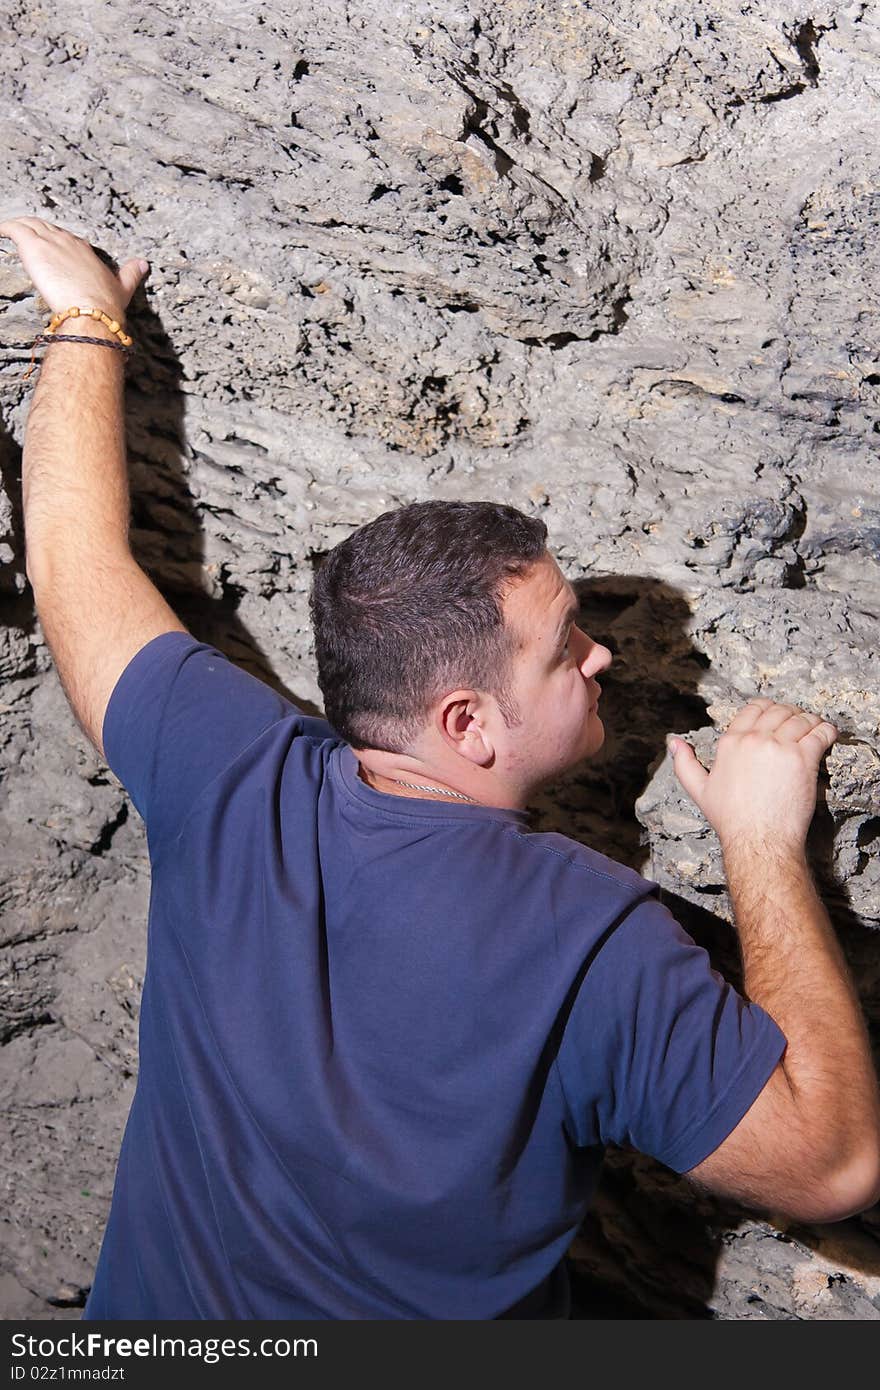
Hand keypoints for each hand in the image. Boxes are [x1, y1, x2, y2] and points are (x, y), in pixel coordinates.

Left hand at [0, 216, 147, 322]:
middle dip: (36, 229)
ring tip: (11, 229)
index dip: (58, 241)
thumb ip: (132, 273)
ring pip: (30, 224)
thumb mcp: (123, 287)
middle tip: (27, 233)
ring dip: (20, 226)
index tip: (52, 244)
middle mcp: (67, 241)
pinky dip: (6, 227)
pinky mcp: (34, 246)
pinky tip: (1, 230)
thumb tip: (144, 263)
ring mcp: (50, 242)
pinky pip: (15, 229)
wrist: (92, 311)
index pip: (67, 238)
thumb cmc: (105, 304)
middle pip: (47, 227)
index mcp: (84, 250)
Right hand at [669, 697, 837, 857]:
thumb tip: (672, 741)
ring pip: (801, 719)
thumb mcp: (699, 789)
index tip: (778, 713)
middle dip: (791, 713)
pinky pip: (819, 733)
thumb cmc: (731, 819)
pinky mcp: (803, 758)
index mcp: (731, 742)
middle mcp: (755, 739)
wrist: (758, 839)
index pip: (754, 708)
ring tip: (816, 727)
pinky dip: (827, 730)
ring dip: (811, 720)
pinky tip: (828, 734)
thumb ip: (684, 763)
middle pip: (779, 711)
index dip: (769, 707)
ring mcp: (780, 747)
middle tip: (800, 722)